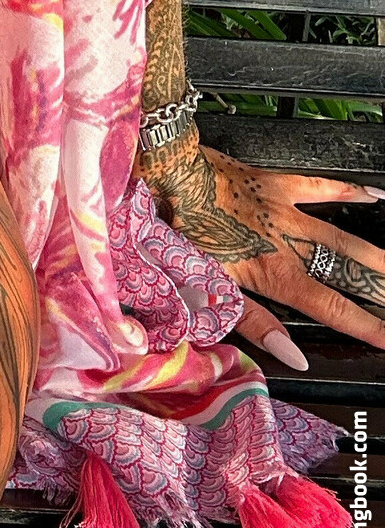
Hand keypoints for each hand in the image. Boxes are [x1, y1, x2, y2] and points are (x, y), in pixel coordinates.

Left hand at [140, 132, 384, 364]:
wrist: (165, 174)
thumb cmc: (178, 230)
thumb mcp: (210, 287)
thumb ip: (255, 322)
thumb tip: (293, 354)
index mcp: (273, 272)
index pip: (331, 308)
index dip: (366, 326)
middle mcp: (287, 244)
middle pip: (347, 272)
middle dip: (380, 290)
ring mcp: (284, 212)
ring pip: (342, 237)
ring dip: (375, 256)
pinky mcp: (274, 183)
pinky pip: (319, 186)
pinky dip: (348, 190)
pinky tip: (376, 196)